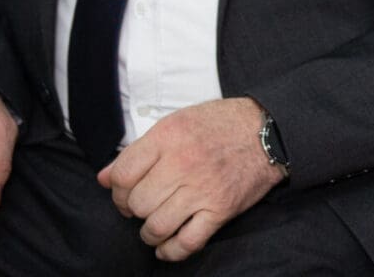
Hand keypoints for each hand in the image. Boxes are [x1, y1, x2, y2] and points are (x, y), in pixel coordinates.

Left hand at [98, 97, 284, 262]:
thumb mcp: (177, 122)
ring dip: (149, 233)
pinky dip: (171, 251)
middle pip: (137, 203)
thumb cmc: (221, 124)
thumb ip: (139, 150)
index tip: (123, 193)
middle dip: (133, 210)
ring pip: (156, 226)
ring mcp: (203, 188)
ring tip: (154, 226)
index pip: (122, 175)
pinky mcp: (220, 209)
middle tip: (142, 207)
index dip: (116, 189)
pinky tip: (166, 247)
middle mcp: (183, 162)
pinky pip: (187, 242)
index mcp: (169, 136)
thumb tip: (105, 178)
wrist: (268, 131)